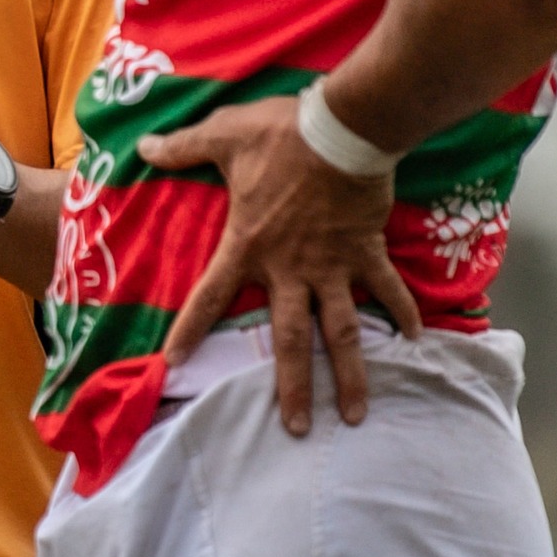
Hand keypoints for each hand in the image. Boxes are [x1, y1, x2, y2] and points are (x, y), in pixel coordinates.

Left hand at [139, 95, 421, 437]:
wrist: (342, 127)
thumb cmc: (279, 134)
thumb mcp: (223, 135)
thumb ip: (182, 147)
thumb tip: (142, 147)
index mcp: (249, 245)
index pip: (210, 295)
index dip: (190, 329)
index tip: (173, 363)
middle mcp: (290, 268)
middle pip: (288, 338)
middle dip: (291, 386)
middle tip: (294, 429)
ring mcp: (332, 265)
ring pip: (340, 331)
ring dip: (349, 374)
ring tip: (354, 415)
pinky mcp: (366, 251)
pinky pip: (387, 289)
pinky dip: (402, 312)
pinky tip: (413, 341)